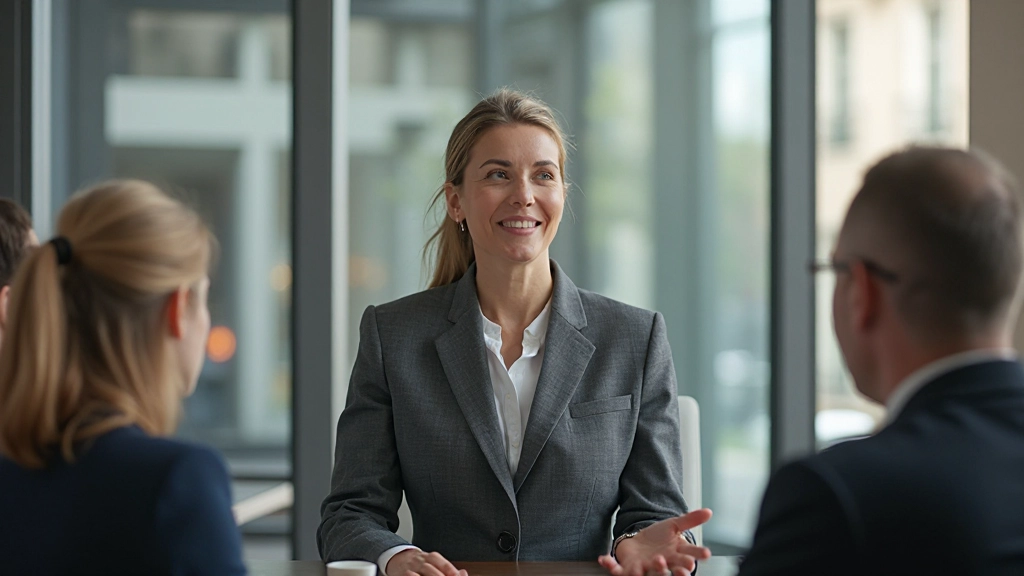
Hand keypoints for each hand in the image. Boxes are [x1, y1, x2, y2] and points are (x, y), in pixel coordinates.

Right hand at [386, 549, 466, 575]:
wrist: (397, 558)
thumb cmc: (419, 564)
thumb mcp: (433, 563)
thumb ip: (447, 569)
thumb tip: (463, 573)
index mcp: (432, 558)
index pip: (443, 564)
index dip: (451, 571)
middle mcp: (422, 560)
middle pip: (433, 568)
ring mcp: (411, 567)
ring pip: (423, 570)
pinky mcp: (402, 573)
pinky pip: (410, 575)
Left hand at [597, 509, 712, 575]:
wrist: (638, 542)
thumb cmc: (658, 537)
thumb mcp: (674, 526)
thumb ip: (690, 520)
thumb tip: (709, 511)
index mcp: (674, 555)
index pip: (688, 556)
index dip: (697, 556)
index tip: (706, 553)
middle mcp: (661, 565)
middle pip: (671, 568)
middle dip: (678, 568)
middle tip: (685, 567)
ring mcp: (644, 568)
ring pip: (650, 571)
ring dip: (654, 568)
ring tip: (658, 560)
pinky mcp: (627, 569)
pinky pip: (617, 571)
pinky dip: (610, 565)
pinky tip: (604, 559)